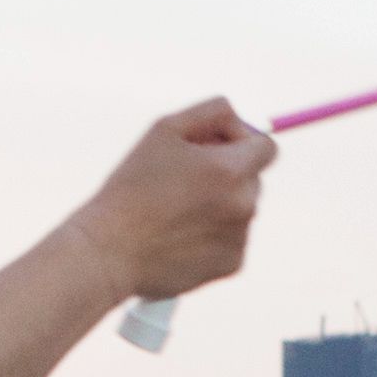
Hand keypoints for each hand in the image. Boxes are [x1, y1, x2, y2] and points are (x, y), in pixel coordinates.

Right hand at [73, 99, 272, 303]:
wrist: (110, 251)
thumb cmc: (132, 186)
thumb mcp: (165, 130)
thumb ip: (212, 113)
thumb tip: (242, 120)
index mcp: (231, 170)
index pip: (266, 147)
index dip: (242, 142)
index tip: (216, 147)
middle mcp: (245, 205)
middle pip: (254, 178)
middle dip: (228, 173)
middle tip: (184, 179)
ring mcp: (241, 237)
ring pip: (241, 209)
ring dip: (219, 204)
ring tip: (175, 211)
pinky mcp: (233, 263)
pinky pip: (232, 238)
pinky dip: (213, 234)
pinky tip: (179, 236)